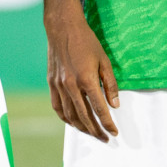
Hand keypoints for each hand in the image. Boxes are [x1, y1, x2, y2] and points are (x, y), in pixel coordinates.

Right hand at [45, 9, 118, 141]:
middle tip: (105, 138)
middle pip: (85, 117)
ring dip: (81, 127)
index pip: (100, 109)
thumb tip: (115, 104)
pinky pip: (57, 107)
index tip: (114, 132)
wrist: (63, 28)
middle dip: (96, 130)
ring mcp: (59, 86)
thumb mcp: (104, 60)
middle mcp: (71, 86)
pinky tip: (73, 122)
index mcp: (87, 80)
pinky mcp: (51, 83)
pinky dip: (65, 118)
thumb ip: (110, 84)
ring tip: (91, 133)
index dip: (108, 123)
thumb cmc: (87, 42)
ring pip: (70, 115)